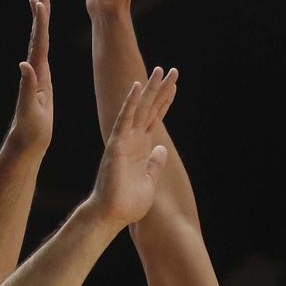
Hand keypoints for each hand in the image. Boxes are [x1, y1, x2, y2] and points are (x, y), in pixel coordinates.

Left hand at [8, 0, 52, 154]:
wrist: (27, 143)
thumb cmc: (30, 131)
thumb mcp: (31, 110)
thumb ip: (28, 88)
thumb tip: (24, 64)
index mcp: (36, 74)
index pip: (38, 42)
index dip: (40, 21)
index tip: (39, 0)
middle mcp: (35, 71)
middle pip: (38, 37)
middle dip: (40, 15)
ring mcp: (38, 76)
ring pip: (40, 45)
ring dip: (41, 25)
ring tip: (40, 6)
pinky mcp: (42, 83)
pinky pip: (44, 57)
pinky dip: (44, 43)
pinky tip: (44, 38)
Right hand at [87, 67, 177, 227]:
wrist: (112, 215)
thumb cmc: (127, 203)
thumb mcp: (149, 180)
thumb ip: (155, 164)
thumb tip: (162, 149)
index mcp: (141, 147)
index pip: (155, 118)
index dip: (165, 101)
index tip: (174, 85)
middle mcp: (133, 140)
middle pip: (150, 108)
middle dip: (161, 89)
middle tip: (172, 70)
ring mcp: (124, 140)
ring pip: (140, 108)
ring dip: (149, 89)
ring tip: (160, 70)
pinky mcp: (116, 144)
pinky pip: (124, 119)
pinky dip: (131, 102)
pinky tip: (137, 87)